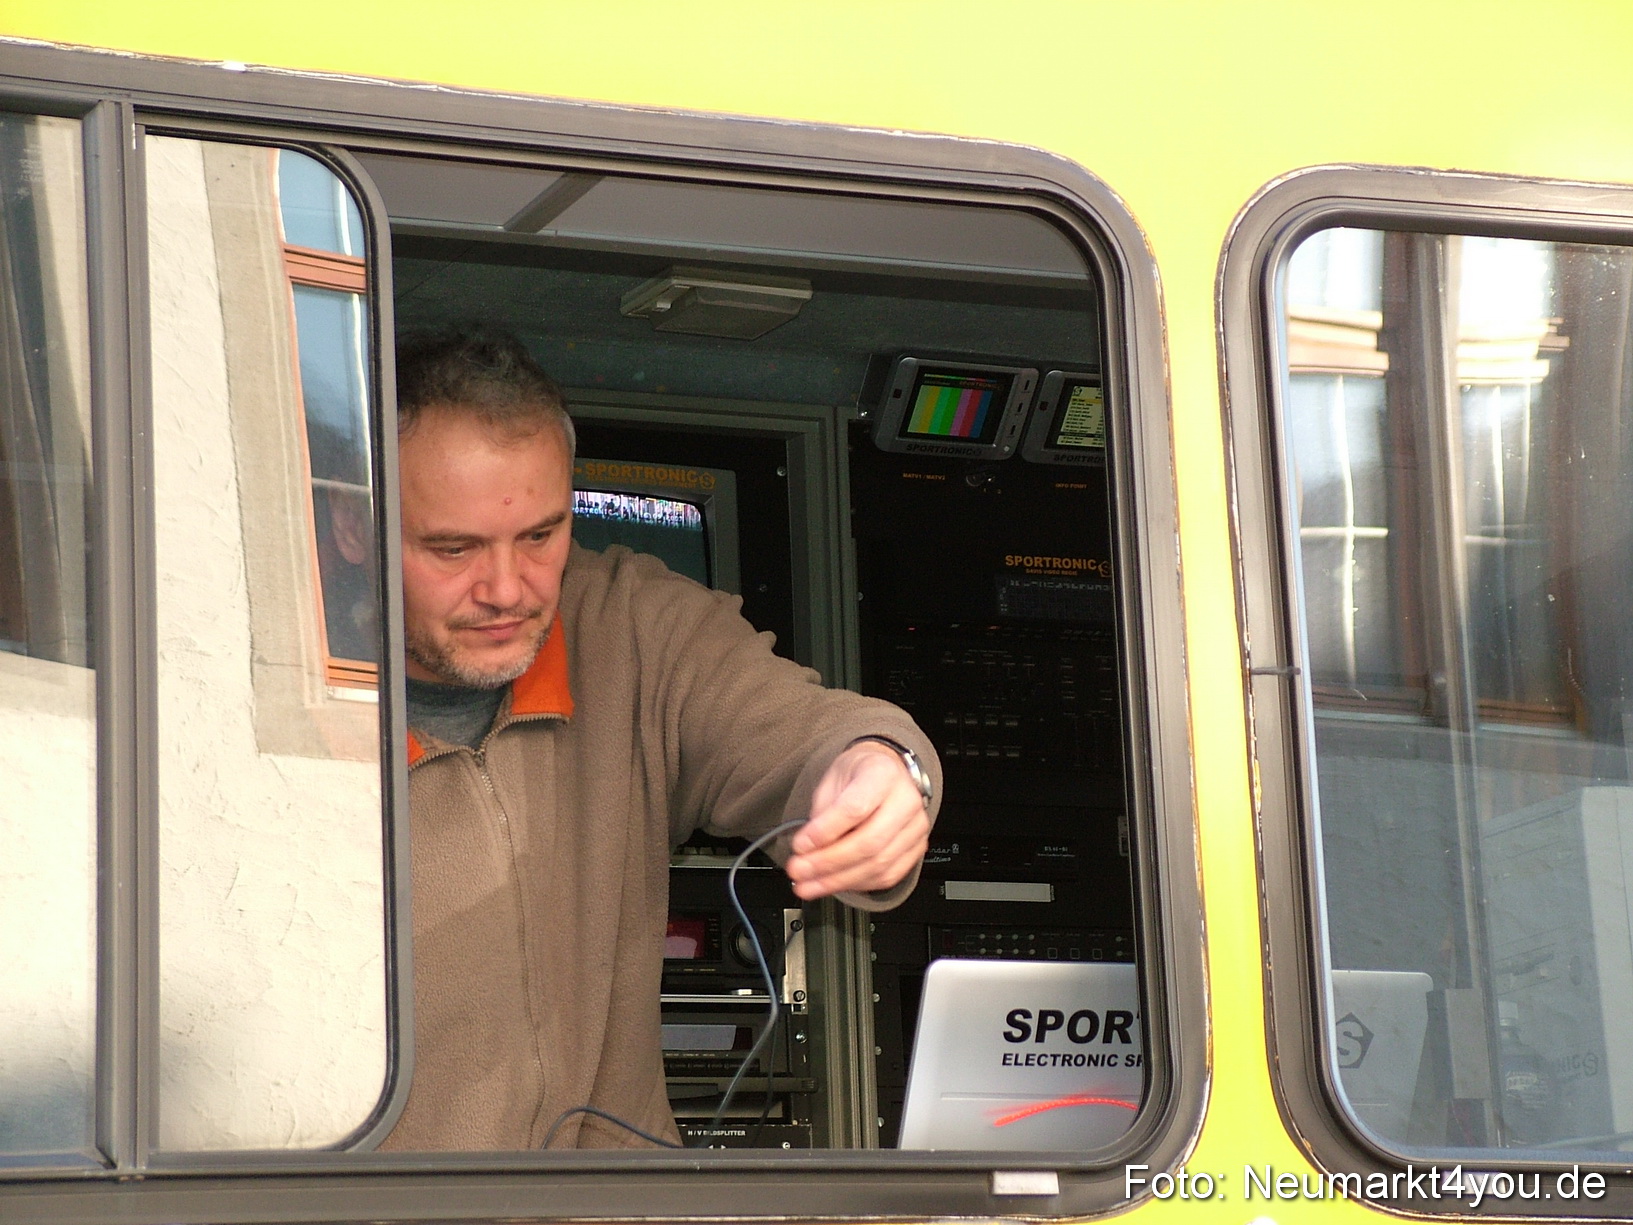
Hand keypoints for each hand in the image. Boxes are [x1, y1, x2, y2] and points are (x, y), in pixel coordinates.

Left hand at [783, 741, 929, 899]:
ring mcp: (915, 828)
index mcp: (883, 774)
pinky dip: (856, 884)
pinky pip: (887, 877)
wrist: (886, 774)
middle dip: (828, 863)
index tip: (800, 845)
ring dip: (837, 881)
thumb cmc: (859, 774)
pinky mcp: (916, 849)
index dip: (825, 832)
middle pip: (869, 843)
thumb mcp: (832, 779)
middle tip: (799, 871)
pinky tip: (833, 883)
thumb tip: (808, 849)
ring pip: (878, 865)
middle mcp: (906, 801)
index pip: (855, 809)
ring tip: (808, 885)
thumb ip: (822, 814)